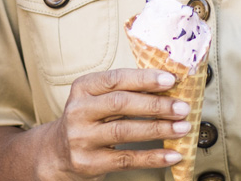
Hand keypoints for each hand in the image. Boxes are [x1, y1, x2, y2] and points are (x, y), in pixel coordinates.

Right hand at [36, 68, 190, 179]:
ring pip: (124, 131)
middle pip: (120, 104)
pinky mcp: (89, 162)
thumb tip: (168, 87)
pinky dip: (152, 157)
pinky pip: (126, 159)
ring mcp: (81, 138)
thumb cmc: (89, 120)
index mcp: (83, 88)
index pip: (115, 79)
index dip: (144, 79)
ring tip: (182, 128)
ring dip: (158, 129)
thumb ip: (125, 91)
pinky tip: (172, 154)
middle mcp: (78, 111)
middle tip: (182, 107)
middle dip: (155, 105)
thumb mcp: (97, 99)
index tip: (170, 80)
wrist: (58, 152)